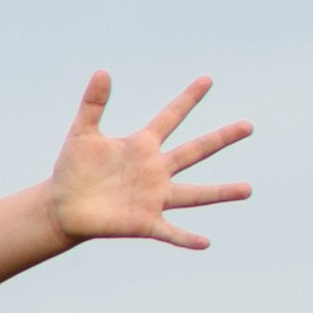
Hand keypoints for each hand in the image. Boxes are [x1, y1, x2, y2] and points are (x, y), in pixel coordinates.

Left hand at [48, 71, 252, 250]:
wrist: (63, 206)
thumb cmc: (73, 169)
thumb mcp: (82, 133)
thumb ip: (93, 104)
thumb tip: (102, 71)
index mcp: (142, 146)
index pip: (170, 117)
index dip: (187, 98)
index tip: (207, 79)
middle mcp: (156, 170)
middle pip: (195, 151)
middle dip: (221, 138)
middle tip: (248, 126)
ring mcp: (154, 197)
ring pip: (194, 194)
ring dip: (220, 192)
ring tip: (248, 189)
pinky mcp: (145, 222)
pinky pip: (171, 232)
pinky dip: (186, 238)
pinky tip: (204, 242)